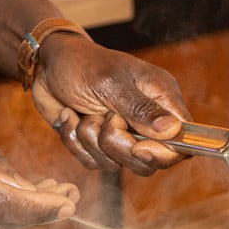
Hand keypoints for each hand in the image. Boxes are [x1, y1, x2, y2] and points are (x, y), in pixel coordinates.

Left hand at [31, 34, 192, 175]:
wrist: (45, 63)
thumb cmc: (80, 64)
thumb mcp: (110, 84)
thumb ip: (141, 109)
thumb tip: (173, 130)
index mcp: (161, 99)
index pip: (182, 141)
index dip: (164, 154)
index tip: (137, 147)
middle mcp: (147, 120)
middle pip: (149, 161)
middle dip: (118, 145)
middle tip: (103, 118)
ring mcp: (124, 134)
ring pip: (117, 165)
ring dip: (91, 140)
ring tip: (84, 112)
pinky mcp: (100, 144)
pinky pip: (93, 163)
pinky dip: (75, 143)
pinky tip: (71, 116)